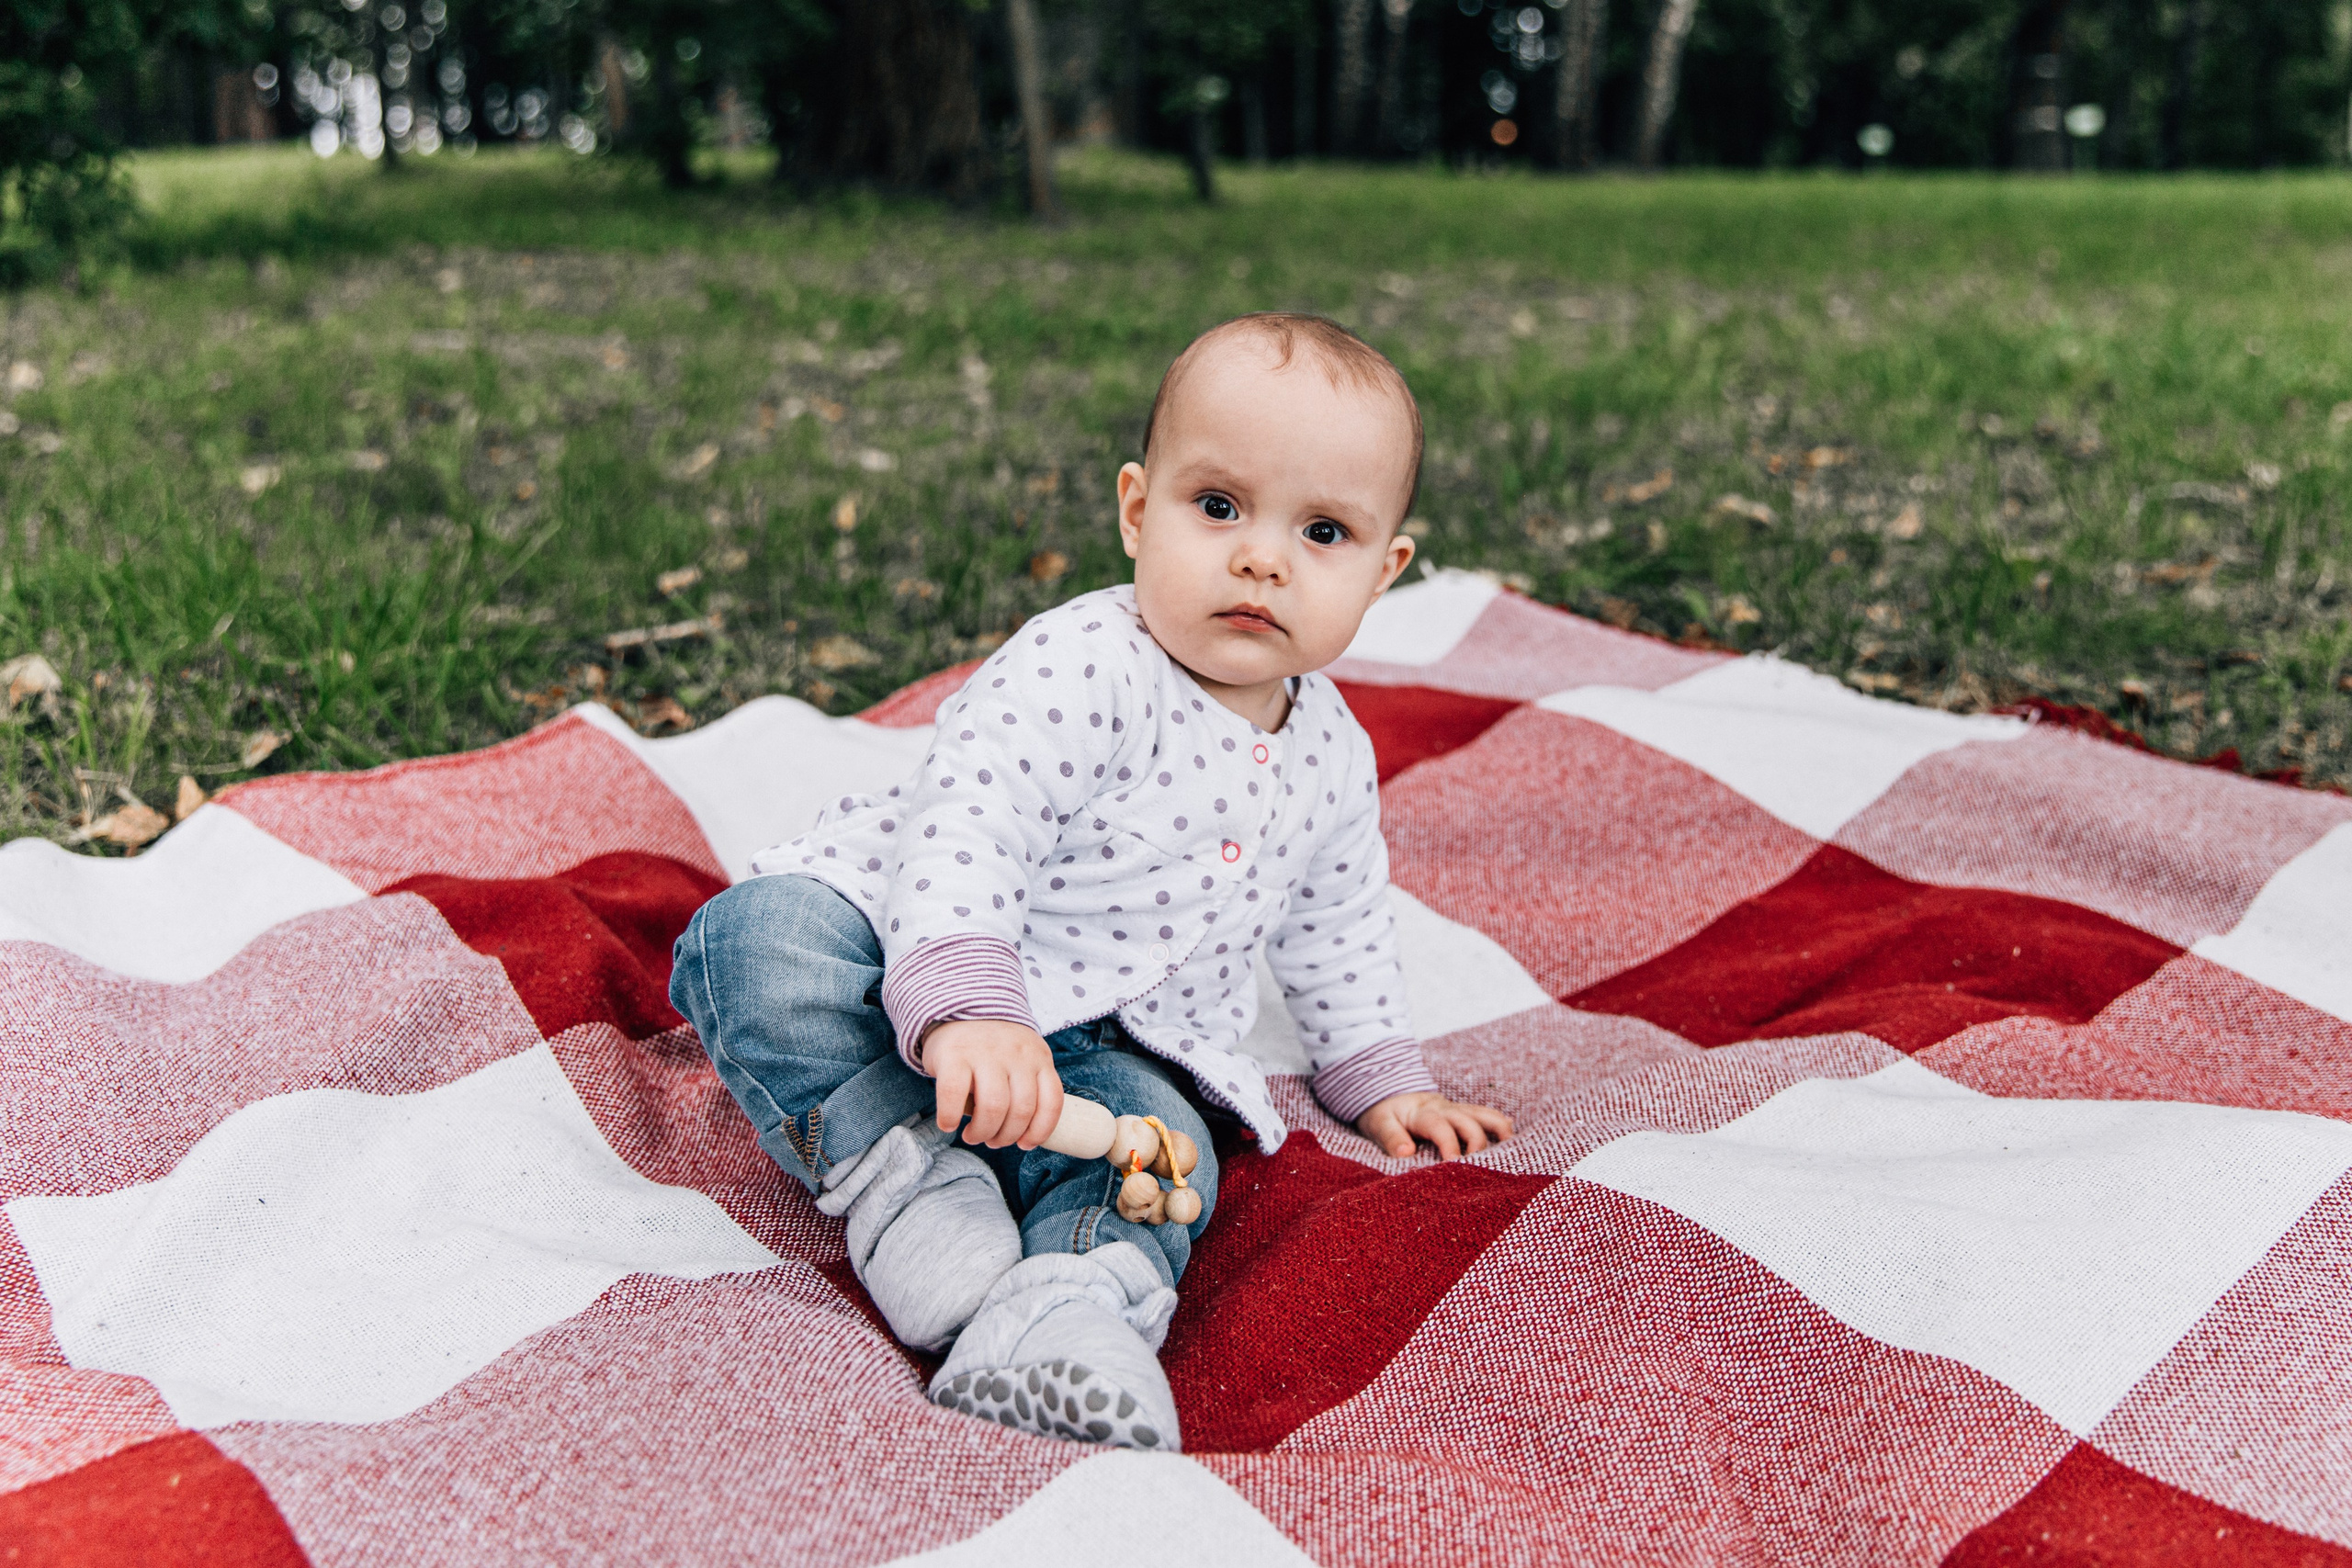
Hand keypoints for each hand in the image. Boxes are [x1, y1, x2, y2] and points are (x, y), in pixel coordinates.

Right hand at [925, 1019, 1064, 1150]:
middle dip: (1005, 1136)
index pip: (1052, 1101)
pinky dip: (951, 1117)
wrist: (958, 1008)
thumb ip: (1027, 1086)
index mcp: (1038, 1058)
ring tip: (973, 1135)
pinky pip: (955, 1095)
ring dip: (982, 1132)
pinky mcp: (954, 1054)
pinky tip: (949, 1124)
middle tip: (992, 1140)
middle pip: (1020, 1111)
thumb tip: (1023, 1134)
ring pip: (993, 1107)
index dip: (1041, 1130)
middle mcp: (1016, 1054)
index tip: (1025, 1144)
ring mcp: (986, 1052)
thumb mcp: (1022, 1058)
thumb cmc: (993, 1048)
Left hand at [1356, 1092, 1512, 1160]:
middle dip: (1477, 1142)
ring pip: (1485, 1114)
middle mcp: (1445, 1109)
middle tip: (1478, 1167)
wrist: (1388, 1090)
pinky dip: (1501, 1124)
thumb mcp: (1378, 1123)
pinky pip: (1487, 1115)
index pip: (1440, 1127)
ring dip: (1499, 1130)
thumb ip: (1391, 1137)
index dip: (1449, 1144)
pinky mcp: (1464, 1114)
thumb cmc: (1384, 1113)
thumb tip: (1406, 1153)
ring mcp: (1457, 1110)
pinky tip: (1513, 1136)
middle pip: (1469, 1121)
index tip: (1452, 1164)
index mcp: (1423, 1113)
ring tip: (1509, 1150)